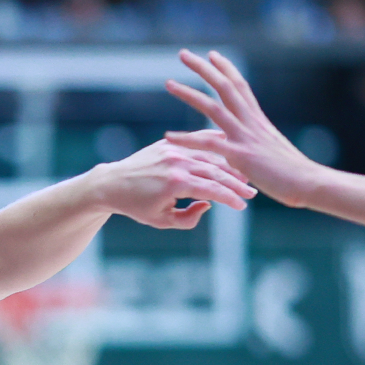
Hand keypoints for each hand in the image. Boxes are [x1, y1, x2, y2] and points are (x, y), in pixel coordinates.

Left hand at [87, 137, 254, 229]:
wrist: (112, 184)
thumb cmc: (136, 207)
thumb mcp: (161, 220)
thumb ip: (188, 218)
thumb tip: (208, 205)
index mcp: (175, 183)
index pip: (212, 190)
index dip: (230, 198)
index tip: (243, 206)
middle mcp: (176, 163)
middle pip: (215, 172)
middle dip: (235, 183)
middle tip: (251, 192)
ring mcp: (172, 151)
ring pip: (208, 157)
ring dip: (227, 167)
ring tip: (242, 177)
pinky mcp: (168, 145)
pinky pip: (195, 144)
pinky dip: (212, 146)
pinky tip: (228, 148)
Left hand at [164, 49, 328, 208]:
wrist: (308, 182)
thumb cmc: (291, 173)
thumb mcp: (269, 151)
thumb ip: (253, 144)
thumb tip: (242, 146)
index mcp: (258, 119)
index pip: (240, 86)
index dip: (226, 69)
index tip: (212, 54)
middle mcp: (251, 121)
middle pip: (225, 86)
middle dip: (204, 68)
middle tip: (183, 53)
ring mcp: (245, 136)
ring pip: (213, 107)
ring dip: (189, 94)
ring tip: (169, 83)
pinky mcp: (240, 155)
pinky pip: (208, 143)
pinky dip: (187, 139)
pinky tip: (168, 136)